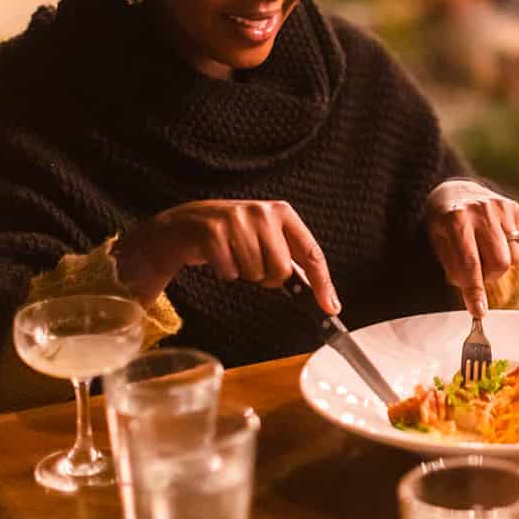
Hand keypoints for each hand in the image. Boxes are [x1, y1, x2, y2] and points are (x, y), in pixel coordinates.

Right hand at [113, 200, 338, 314]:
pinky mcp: (212, 232)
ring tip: (233, 255)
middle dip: (268, 277)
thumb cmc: (233, 236)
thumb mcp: (266, 236)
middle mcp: (262, 212)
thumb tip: (322, 296)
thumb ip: (290, 257)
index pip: (311, 253)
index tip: (331, 306)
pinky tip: (218, 257)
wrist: (186, 224)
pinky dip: (225, 273)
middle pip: (281, 270)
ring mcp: (236, 220)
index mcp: (282, 212)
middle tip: (253, 264)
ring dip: (244, 273)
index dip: (322, 283)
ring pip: (255, 273)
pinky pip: (230, 273)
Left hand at [425, 180, 518, 316]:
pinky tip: (492, 239)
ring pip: (512, 257)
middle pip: (498, 263)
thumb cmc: (443, 222)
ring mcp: (500, 207)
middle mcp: (481, 211)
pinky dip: (506, 250)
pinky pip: (518, 245)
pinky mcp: (513, 208)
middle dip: (488, 277)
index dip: (475, 292)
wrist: (456, 190)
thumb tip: (472, 295)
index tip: (479, 312)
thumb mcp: (437, 242)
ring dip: (497, 265)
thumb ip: (454, 267)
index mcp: (456, 219)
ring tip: (483, 252)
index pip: (469, 264)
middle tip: (476, 272)